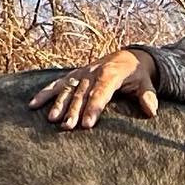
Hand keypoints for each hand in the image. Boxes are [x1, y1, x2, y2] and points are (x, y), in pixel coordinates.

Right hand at [28, 49, 159, 129]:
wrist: (129, 57)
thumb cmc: (138, 74)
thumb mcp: (147, 83)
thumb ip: (148, 97)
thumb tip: (151, 110)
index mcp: (111, 74)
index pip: (101, 92)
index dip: (93, 108)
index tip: (87, 124)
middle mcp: (93, 72)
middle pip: (82, 93)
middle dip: (74, 111)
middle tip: (68, 127)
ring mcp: (82, 73)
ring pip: (68, 89)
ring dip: (59, 104)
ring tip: (52, 119)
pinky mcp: (75, 75)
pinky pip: (58, 84)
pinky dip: (45, 93)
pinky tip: (33, 104)